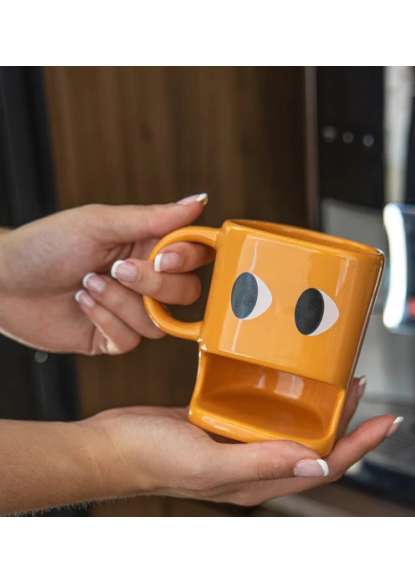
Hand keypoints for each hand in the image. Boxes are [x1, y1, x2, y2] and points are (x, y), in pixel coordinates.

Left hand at [0, 193, 211, 353]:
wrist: (2, 281)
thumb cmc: (46, 244)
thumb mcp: (100, 223)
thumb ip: (153, 218)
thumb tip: (198, 201)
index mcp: (147, 246)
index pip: (195, 255)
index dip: (188, 259)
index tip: (162, 256)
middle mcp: (144, 280)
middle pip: (186, 293)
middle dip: (153, 284)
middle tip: (117, 269)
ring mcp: (129, 310)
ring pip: (159, 322)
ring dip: (121, 302)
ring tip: (88, 283)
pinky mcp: (111, 337)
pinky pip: (131, 340)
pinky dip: (106, 320)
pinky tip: (82, 303)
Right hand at [83, 378, 401, 506]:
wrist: (113, 445)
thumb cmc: (151, 458)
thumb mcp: (209, 463)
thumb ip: (263, 464)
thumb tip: (318, 467)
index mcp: (256, 480)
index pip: (324, 466)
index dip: (359, 445)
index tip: (385, 421)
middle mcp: (253, 464)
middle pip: (314, 447)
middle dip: (345, 424)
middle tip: (361, 389)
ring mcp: (238, 443)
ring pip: (290, 428)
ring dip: (315, 408)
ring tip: (334, 381)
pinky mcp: (222, 423)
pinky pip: (261, 413)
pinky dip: (281, 399)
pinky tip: (283, 379)